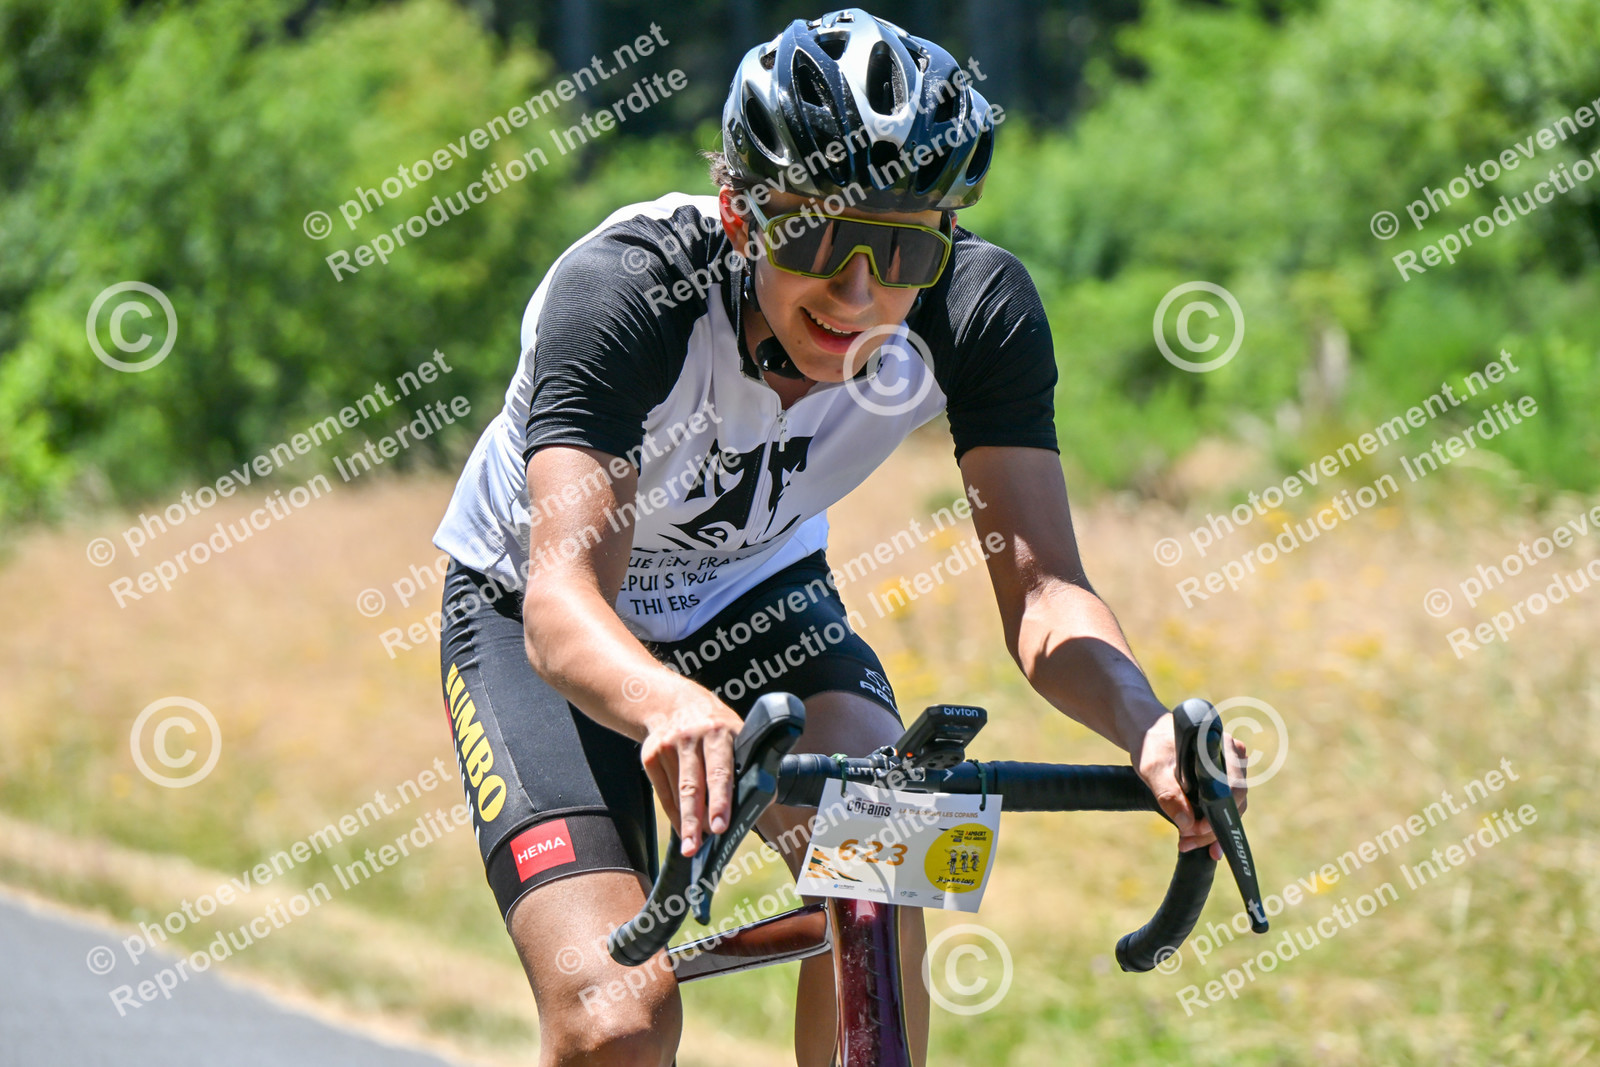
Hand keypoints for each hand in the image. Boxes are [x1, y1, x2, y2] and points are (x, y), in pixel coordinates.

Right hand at [638, 679, 744, 856]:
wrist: (672, 702)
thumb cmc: (715, 727)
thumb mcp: (736, 731)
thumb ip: (748, 761)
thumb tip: (762, 800)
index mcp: (720, 731)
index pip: (720, 770)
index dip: (721, 799)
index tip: (721, 826)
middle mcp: (692, 737)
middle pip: (692, 785)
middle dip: (696, 818)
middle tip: (697, 847)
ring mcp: (668, 746)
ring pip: (677, 792)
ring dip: (686, 822)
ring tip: (691, 846)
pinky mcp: (650, 755)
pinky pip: (663, 792)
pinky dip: (674, 813)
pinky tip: (683, 829)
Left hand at [1130, 709, 1248, 859]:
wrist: (1147, 735)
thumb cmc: (1151, 744)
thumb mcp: (1153, 769)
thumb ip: (1169, 794)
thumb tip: (1188, 824)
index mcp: (1222, 746)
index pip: (1234, 785)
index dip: (1221, 812)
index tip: (1199, 829)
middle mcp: (1232, 758)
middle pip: (1234, 801)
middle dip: (1212, 827)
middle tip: (1188, 841)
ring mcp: (1229, 771)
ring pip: (1230, 808)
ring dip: (1210, 830)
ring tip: (1187, 843)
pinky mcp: (1221, 783)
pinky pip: (1222, 807)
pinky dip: (1211, 826)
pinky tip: (1202, 844)